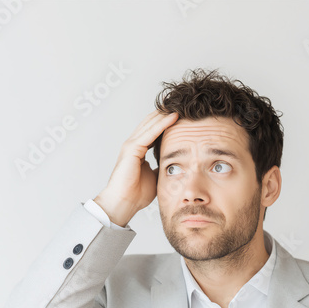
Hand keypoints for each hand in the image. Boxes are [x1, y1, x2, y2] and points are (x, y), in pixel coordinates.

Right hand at [94, 110, 178, 225]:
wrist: (124, 203)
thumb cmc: (136, 193)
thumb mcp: (155, 176)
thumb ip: (161, 167)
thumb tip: (174, 164)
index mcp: (138, 150)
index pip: (153, 130)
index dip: (166, 122)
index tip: (182, 117)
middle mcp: (133, 144)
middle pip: (151, 122)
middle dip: (166, 113)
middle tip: (184, 104)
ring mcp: (131, 145)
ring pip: (151, 124)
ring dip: (166, 114)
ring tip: (181, 105)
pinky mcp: (132, 149)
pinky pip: (150, 133)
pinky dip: (162, 124)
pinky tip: (174, 117)